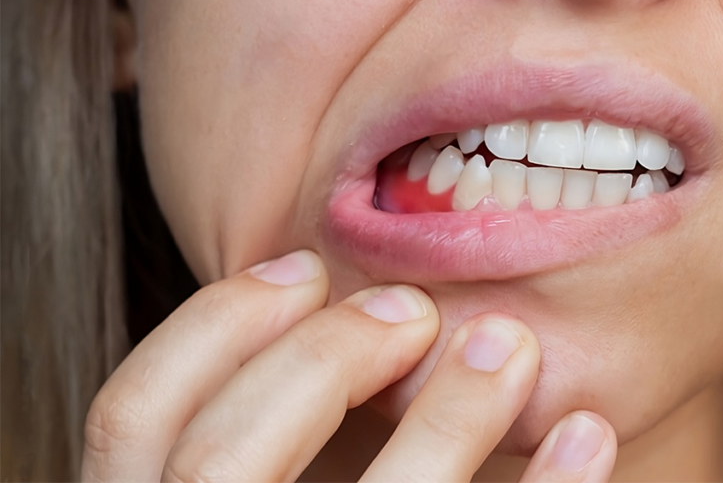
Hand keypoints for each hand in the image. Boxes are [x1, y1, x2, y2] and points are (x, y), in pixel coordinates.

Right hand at [81, 250, 616, 481]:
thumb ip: (258, 433)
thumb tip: (321, 302)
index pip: (133, 418)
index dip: (214, 324)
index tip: (305, 267)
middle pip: (221, 460)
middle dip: (321, 358)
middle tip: (411, 310)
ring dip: (449, 416)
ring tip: (510, 347)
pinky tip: (584, 434)